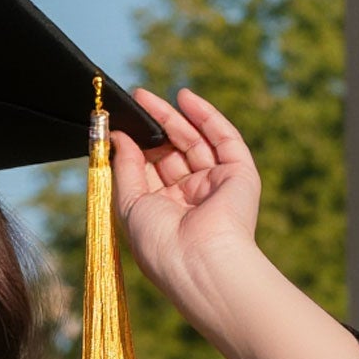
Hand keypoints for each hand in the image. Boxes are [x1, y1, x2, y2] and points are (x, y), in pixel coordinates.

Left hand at [110, 85, 263, 322]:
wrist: (199, 261)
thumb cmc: (159, 243)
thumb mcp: (129, 204)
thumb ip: (124, 168)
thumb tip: (118, 137)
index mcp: (165, 213)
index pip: (150, 172)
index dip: (136, 148)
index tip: (119, 125)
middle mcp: (191, 199)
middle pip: (172, 153)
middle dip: (154, 127)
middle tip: (135, 101)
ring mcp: (216, 185)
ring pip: (195, 142)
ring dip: (174, 117)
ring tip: (147, 97)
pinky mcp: (239, 174)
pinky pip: (224, 138)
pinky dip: (205, 116)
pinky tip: (184, 97)